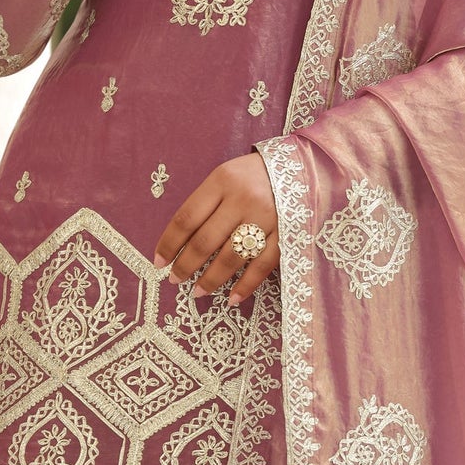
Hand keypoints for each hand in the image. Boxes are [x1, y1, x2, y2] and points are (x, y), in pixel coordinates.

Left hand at [154, 151, 278, 305]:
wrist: (305, 166)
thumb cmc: (255, 176)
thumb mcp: (226, 177)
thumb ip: (206, 204)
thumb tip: (179, 244)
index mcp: (222, 180)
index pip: (187, 218)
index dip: (169, 243)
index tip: (159, 262)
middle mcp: (243, 198)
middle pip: (206, 241)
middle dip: (186, 266)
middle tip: (175, 281)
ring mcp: (267, 217)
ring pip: (231, 257)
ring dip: (211, 279)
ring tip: (198, 292)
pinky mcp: (288, 233)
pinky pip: (262, 265)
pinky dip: (246, 285)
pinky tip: (233, 299)